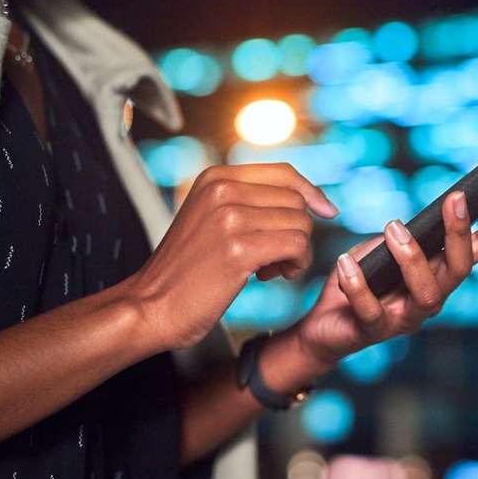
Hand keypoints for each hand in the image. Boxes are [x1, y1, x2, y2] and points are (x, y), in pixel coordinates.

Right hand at [126, 164, 336, 351]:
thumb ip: (247, 201)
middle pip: (296, 200)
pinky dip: (295, 264)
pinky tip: (269, 277)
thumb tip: (307, 198)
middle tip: (274, 258)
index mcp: (216, 177)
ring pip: (301, 224)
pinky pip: (297, 246)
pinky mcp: (239, 248)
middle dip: (297, 231)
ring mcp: (230, 216)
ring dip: (296, 252)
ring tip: (269, 270)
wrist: (150, 306)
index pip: (284, 172)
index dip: (311, 192)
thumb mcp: (211, 219)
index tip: (327, 210)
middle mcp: (223, 188)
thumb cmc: (187, 271)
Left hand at [295, 179, 477, 368]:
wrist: (324, 325)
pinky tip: (346, 262)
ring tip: (393, 227)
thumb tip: (413, 221)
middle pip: (461, 268)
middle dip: (461, 232)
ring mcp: (407, 318)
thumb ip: (403, 234)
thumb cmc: (361, 279)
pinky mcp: (373, 331)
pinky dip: (358, 285)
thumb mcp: (382, 246)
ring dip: (412, 258)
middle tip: (455, 198)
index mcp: (441, 273)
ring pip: (428, 294)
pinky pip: (372, 311)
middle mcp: (433, 298)